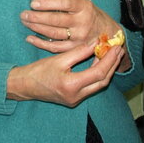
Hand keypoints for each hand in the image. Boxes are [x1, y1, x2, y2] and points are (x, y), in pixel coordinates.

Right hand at [7, 42, 124, 106]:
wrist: (25, 86)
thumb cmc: (38, 71)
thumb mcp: (59, 58)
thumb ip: (79, 52)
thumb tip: (95, 43)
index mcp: (72, 85)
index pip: (98, 72)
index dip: (109, 59)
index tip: (115, 46)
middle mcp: (76, 96)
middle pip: (102, 81)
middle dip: (112, 65)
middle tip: (118, 50)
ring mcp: (76, 99)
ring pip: (98, 85)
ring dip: (106, 70)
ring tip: (111, 54)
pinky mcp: (74, 99)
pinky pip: (91, 87)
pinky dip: (97, 74)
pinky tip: (99, 62)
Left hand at [22, 0, 118, 46]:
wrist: (108, 33)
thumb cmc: (91, 15)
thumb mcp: (81, 2)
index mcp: (84, 7)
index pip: (65, 3)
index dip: (48, 3)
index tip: (34, 3)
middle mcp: (82, 22)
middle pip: (56, 20)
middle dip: (37, 17)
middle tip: (24, 14)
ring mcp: (79, 37)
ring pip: (54, 33)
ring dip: (36, 28)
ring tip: (26, 22)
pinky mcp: (75, 49)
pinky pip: (55, 47)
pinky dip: (40, 43)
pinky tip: (30, 38)